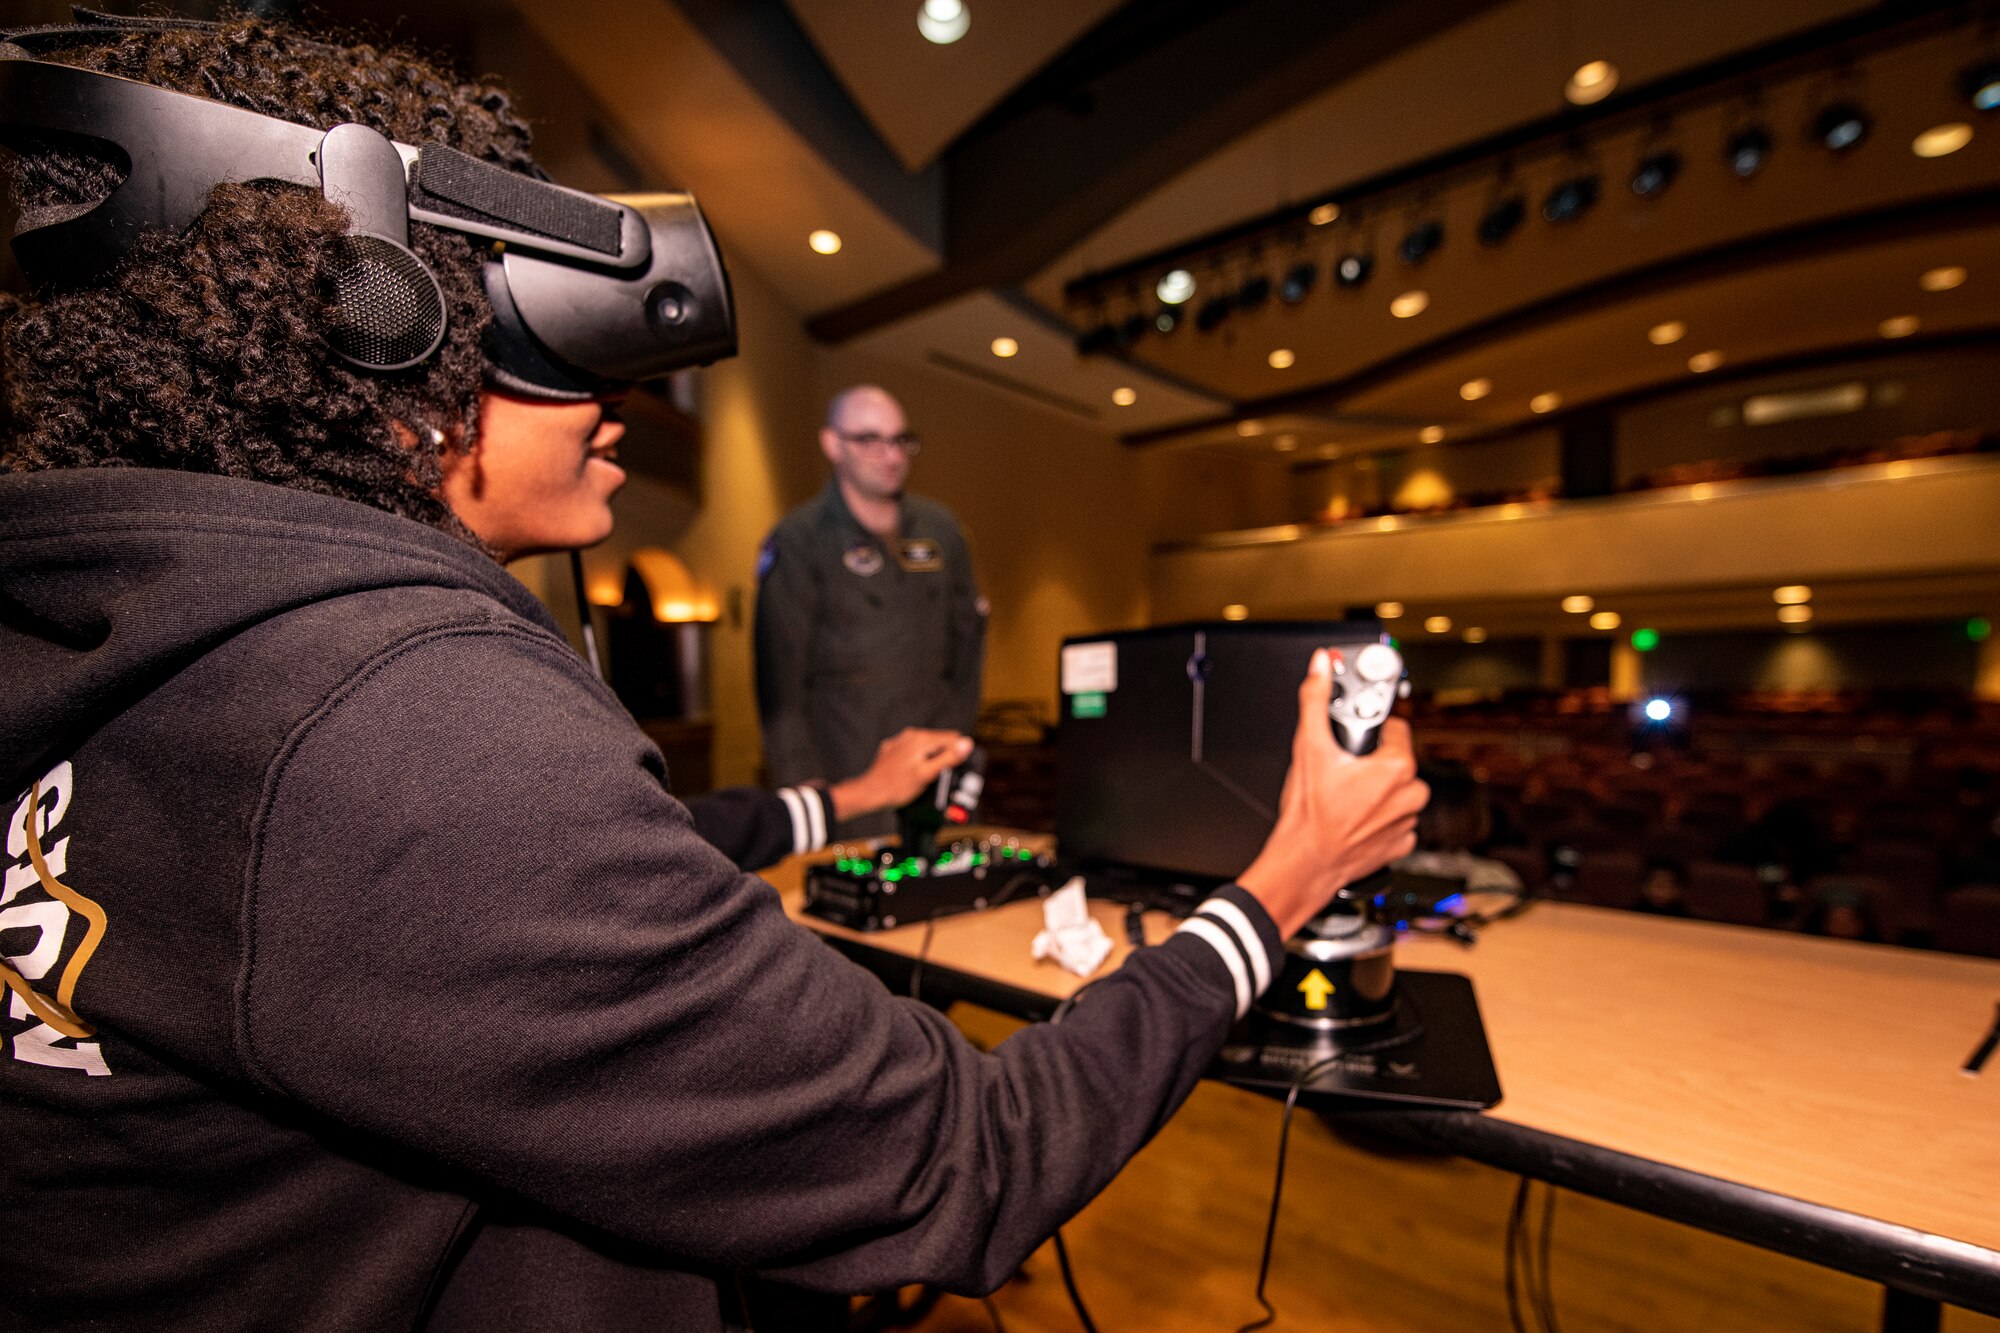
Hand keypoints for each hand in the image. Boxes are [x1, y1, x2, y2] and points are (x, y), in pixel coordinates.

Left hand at [829, 728, 975, 819]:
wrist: (869, 794)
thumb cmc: (896, 788)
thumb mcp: (927, 774)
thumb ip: (948, 758)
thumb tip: (967, 743)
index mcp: (921, 739)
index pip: (953, 738)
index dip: (958, 754)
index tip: (954, 770)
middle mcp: (911, 735)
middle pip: (940, 742)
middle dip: (944, 757)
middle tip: (939, 778)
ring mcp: (901, 741)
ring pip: (926, 747)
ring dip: (931, 759)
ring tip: (925, 778)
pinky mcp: (894, 750)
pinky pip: (913, 752)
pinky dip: (917, 761)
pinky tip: (912, 774)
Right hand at [1236, 649, 1429, 937]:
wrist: (1306, 863)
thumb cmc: (1310, 814)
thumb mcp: (1309, 747)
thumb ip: (1316, 699)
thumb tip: (1321, 666)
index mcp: (1398, 766)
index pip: (1396, 729)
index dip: (1371, 733)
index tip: (1354, 743)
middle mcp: (1411, 794)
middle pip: (1395, 761)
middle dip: (1372, 763)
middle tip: (1343, 772)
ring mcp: (1408, 821)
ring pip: (1396, 791)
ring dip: (1376, 791)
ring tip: (1345, 798)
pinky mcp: (1402, 844)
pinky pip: (1395, 821)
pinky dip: (1377, 819)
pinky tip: (1353, 819)